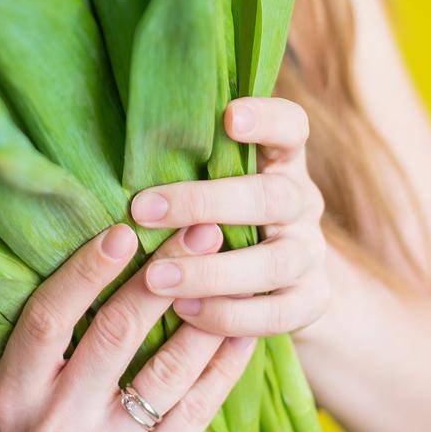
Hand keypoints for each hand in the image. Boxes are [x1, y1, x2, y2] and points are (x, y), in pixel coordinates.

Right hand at [0, 222, 259, 431]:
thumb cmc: (31, 428)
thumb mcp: (15, 389)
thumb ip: (40, 339)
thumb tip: (97, 254)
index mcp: (15, 391)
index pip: (48, 319)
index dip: (84, 272)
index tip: (123, 231)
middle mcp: (58, 417)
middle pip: (115, 334)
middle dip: (162, 277)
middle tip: (200, 232)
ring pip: (165, 373)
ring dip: (203, 317)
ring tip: (232, 273)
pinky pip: (194, 413)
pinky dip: (222, 370)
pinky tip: (241, 333)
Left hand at [128, 96, 330, 338]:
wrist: (285, 277)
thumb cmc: (225, 212)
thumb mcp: (218, 180)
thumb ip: (189, 162)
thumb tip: (118, 146)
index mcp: (282, 162)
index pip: (292, 126)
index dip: (267, 118)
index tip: (230, 116)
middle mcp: (302, 203)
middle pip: (273, 197)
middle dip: (205, 204)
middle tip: (143, 210)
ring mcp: (310, 253)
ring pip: (274, 262)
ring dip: (211, 272)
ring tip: (156, 278)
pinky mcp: (312, 299)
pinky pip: (277, 314)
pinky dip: (229, 315)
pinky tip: (185, 311)